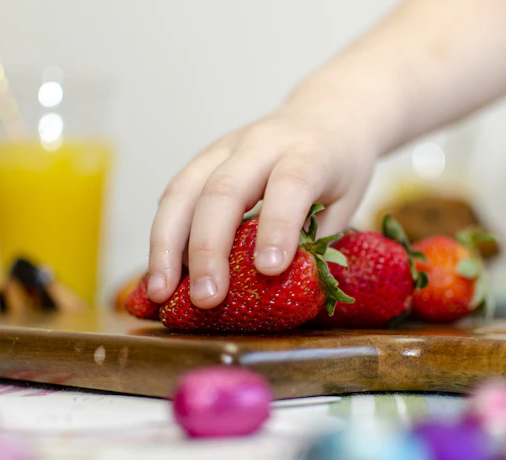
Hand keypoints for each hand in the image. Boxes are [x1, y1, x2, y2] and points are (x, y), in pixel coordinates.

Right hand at [145, 105, 376, 308]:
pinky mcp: (203, 159)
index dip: (278, 225)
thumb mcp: (346, 202)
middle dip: (209, 248)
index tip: (270, 269)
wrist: (326, 114)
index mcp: (309, 153)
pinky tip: (160, 271)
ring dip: (166, 245)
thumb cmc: (339, 167)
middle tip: (206, 298)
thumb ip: (316, 241)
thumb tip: (280, 288)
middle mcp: (261, 144)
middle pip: (224, 189)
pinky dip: (164, 235)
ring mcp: (225, 148)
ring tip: (159, 291)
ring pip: (185, 189)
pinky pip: (174, 195)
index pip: (290, 184)